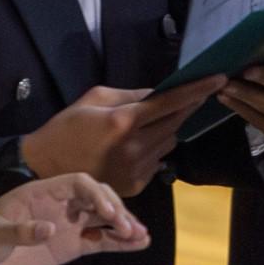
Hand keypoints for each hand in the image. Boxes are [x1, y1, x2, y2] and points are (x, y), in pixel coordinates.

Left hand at [0, 173, 148, 264]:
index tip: (108, 211)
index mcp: (44, 191)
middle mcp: (62, 204)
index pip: (79, 183)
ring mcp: (70, 224)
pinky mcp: (72, 245)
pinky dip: (119, 242)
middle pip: (97, 198)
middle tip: (127, 228)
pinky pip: (100, 241)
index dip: (96, 194)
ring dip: (124, 225)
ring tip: (142, 237)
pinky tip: (138, 245)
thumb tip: (49, 230)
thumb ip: (19, 231)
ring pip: (104, 219)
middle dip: (116, 210)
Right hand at [20, 78, 226, 195]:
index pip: (170, 102)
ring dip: (167, 130)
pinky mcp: (136, 186)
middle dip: (187, 108)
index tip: (218, 78)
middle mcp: (135, 147)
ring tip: (147, 126)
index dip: (196, 90)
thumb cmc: (68, 126)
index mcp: (123, 121)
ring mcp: (136, 170)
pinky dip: (154, 150)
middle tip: (195, 96)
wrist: (45, 167)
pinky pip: (158, 161)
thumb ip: (132, 95)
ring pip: (170, 142)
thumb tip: (161, 92)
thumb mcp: (95, 98)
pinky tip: (135, 147)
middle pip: (176, 122)